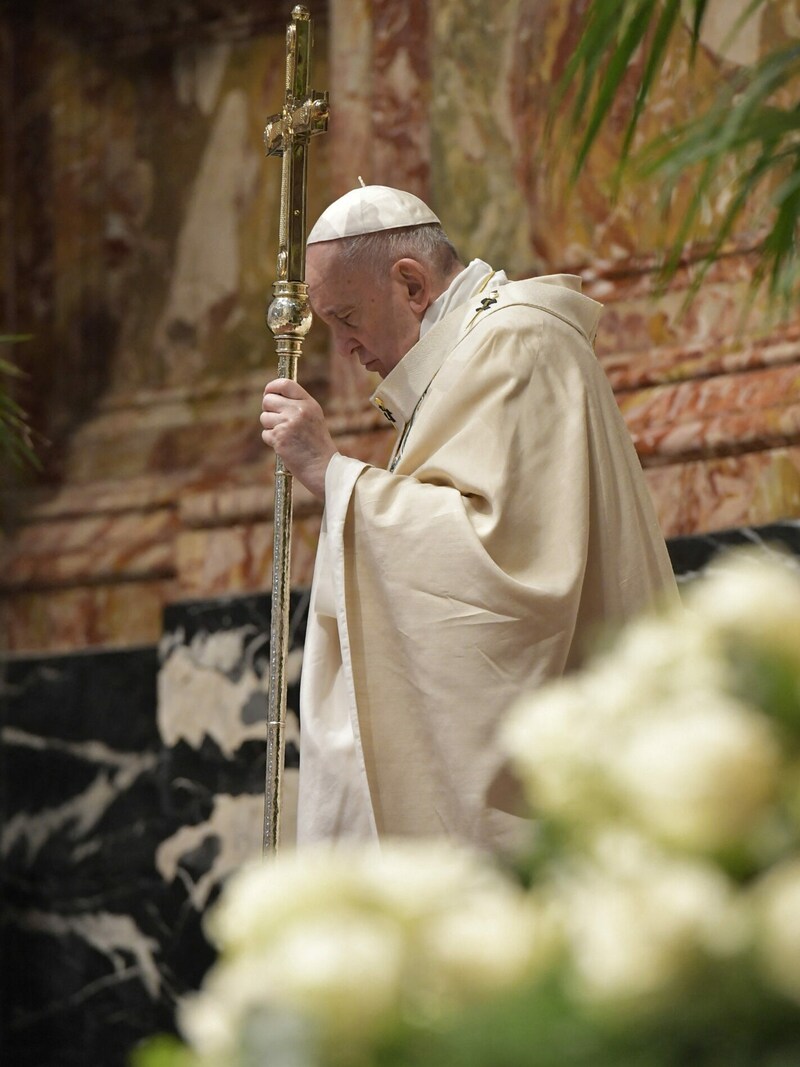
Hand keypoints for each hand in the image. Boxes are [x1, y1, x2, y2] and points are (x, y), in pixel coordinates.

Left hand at [260, 378, 337, 499]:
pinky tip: (286, 446)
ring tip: (286, 436)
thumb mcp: (313, 418)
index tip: (268, 393)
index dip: (272, 387)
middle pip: (268, 400)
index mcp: (308, 403)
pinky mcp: (280, 438)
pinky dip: (272, 441)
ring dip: (270, 428)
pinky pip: (265, 434)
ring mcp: (288, 424)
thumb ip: (297, 405)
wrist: (324, 467)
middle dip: (268, 410)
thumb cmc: (317, 444)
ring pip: (264, 418)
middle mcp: (298, 410)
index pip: (285, 384)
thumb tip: (272, 396)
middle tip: (277, 421)